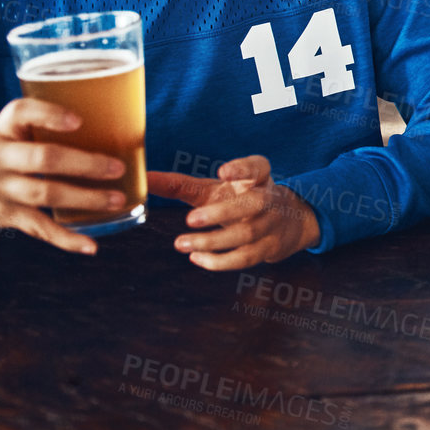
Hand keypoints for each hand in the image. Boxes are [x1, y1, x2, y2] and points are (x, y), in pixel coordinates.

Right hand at [0, 98, 126, 254]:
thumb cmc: (2, 152)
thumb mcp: (10, 133)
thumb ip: (44, 126)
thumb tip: (114, 124)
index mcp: (3, 129)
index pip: (20, 113)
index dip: (49, 115)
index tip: (79, 121)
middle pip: (43, 159)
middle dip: (85, 164)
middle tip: (118, 168)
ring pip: (45, 194)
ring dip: (85, 199)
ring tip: (117, 200)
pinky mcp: (5, 214)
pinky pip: (38, 227)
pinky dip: (65, 238)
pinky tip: (91, 245)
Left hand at [147, 156, 320, 269]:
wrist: (285, 222)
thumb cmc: (238, 200)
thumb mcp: (214, 189)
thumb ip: (180, 184)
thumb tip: (144, 178)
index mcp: (257, 178)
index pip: (257, 167)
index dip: (242, 169)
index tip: (222, 172)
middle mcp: (268, 199)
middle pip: (253, 203)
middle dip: (222, 212)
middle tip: (190, 218)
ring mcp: (271, 225)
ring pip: (246, 234)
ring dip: (212, 241)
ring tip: (180, 243)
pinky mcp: (268, 248)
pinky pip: (246, 258)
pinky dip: (221, 261)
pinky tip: (196, 257)